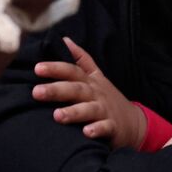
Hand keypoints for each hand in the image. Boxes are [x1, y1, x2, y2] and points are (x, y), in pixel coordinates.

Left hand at [32, 37, 146, 149]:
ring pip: (89, 109)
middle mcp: (96, 94)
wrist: (134, 122)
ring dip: (74, 112)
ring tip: (57, 115)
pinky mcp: (112, 127)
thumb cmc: (107, 98)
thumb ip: (82, 59)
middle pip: (76, 89)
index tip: (37, 68)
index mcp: (90, 81)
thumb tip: (64, 40)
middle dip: (57, 90)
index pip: (72, 71)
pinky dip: (97, 130)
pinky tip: (86, 132)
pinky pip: (105, 128)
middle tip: (36, 92)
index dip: (56, 68)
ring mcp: (105, 110)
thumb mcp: (97, 76)